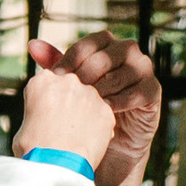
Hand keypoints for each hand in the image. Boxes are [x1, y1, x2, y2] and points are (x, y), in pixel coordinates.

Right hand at [15, 52, 115, 179]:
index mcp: (42, 81)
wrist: (55, 167)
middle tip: (65, 128)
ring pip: (90, 101)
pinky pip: (103, 116)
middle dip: (70, 105)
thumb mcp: (24, 126)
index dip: (51, 103)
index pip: (50, 84)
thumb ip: (37, 113)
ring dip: (86, 115)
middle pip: (71, 89)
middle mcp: (67, 81)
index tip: (50, 118)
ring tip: (78, 138)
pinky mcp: (105, 110)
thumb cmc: (34, 151)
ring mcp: (89, 94)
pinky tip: (90, 143)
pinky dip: (99, 128)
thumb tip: (41, 120)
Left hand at [30, 33, 160, 185]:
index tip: (58, 75)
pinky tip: (108, 110)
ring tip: (92, 101)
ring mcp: (143, 71)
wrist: (104, 144)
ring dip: (108, 85)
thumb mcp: (68, 89)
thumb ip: (55, 66)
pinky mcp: (153, 93)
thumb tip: (32, 44)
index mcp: (106, 46)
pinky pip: (143, 90)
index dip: (74, 56)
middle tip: (75, 88)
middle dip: (90, 70)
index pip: (92, 41)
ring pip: (129, 69)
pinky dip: (125, 99)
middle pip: (110, 52)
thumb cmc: (83, 113)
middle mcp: (127, 54)